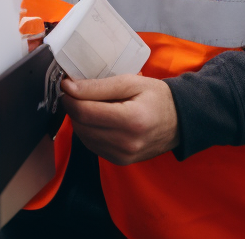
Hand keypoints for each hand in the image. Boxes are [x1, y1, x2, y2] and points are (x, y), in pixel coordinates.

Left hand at [60, 74, 179, 164]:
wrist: (179, 121)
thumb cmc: (156, 96)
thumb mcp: (130, 82)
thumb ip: (99, 86)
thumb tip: (69, 88)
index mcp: (131, 120)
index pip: (85, 112)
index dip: (70, 96)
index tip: (66, 83)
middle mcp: (126, 144)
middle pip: (81, 125)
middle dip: (73, 106)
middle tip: (75, 90)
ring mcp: (122, 157)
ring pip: (84, 137)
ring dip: (78, 119)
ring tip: (87, 102)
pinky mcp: (120, 162)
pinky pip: (92, 146)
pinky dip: (88, 131)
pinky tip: (96, 118)